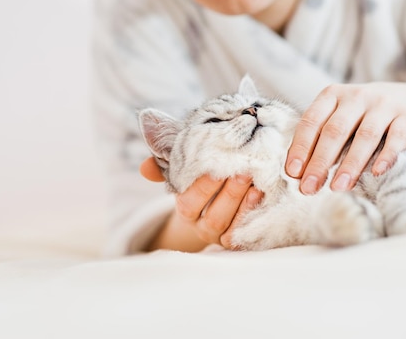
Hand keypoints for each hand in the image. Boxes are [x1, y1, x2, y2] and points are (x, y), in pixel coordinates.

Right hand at [140, 157, 263, 249]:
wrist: (223, 191)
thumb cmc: (204, 176)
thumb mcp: (185, 168)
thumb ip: (166, 166)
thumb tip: (145, 168)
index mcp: (185, 208)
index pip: (188, 202)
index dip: (202, 187)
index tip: (217, 167)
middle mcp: (200, 226)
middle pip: (212, 217)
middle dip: (228, 193)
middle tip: (243, 169)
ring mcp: (219, 236)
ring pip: (227, 225)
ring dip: (241, 201)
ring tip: (253, 178)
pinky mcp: (236, 240)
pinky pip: (241, 233)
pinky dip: (250, 213)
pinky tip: (259, 192)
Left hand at [285, 83, 405, 194]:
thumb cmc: (362, 115)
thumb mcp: (339, 116)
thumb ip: (320, 136)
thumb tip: (297, 173)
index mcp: (333, 95)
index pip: (312, 121)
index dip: (301, 147)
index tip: (293, 173)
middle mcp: (357, 97)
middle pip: (335, 130)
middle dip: (321, 162)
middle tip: (309, 188)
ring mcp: (384, 105)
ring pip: (366, 136)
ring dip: (350, 163)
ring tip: (338, 187)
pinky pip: (398, 137)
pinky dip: (387, 155)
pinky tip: (377, 173)